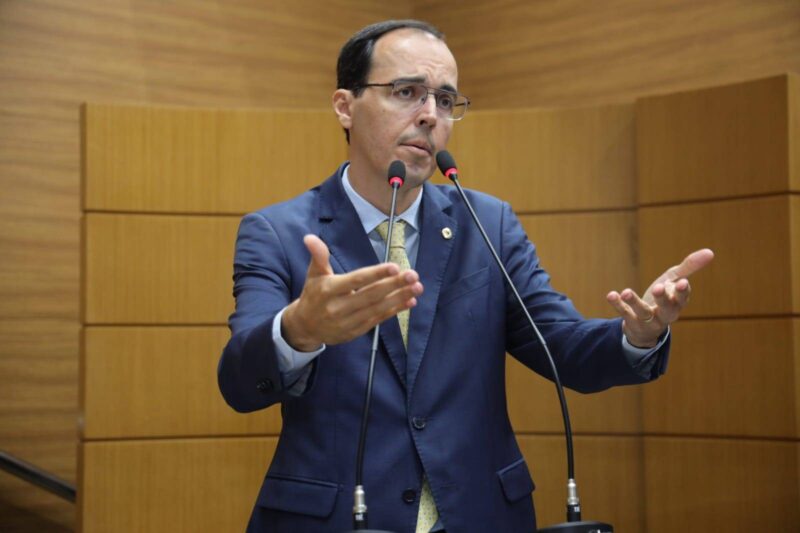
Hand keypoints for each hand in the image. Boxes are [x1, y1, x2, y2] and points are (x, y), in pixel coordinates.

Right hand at [281, 234, 423, 350]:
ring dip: (399, 298)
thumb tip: (310, 237)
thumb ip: (318, 256)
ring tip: (417, 288)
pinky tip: (409, 301)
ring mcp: (348, 321)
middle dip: (394, 285)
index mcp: (329, 290)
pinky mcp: (356, 331)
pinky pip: (378, 320)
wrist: (305, 327)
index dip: (376, 274)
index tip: (394, 266)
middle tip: (413, 275)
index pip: (356, 280)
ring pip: (378, 309)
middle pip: (371, 295)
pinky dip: (395, 311)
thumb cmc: (314, 295)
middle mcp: (338, 307)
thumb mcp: (313, 274)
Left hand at [606, 248, 714, 347]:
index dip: (683, 292)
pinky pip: (624, 314)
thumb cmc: (663, 298)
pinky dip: (618, 304)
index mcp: (676, 304)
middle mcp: (664, 315)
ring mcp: (648, 321)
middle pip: (667, 309)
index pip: (682, 299)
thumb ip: (689, 267)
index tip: (683, 282)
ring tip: (627, 291)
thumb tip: (710, 252)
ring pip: (643, 313)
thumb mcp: (674, 281)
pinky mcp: (631, 323)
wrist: (644, 326)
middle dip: (663, 299)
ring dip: (635, 302)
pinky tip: (611, 294)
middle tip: (658, 287)